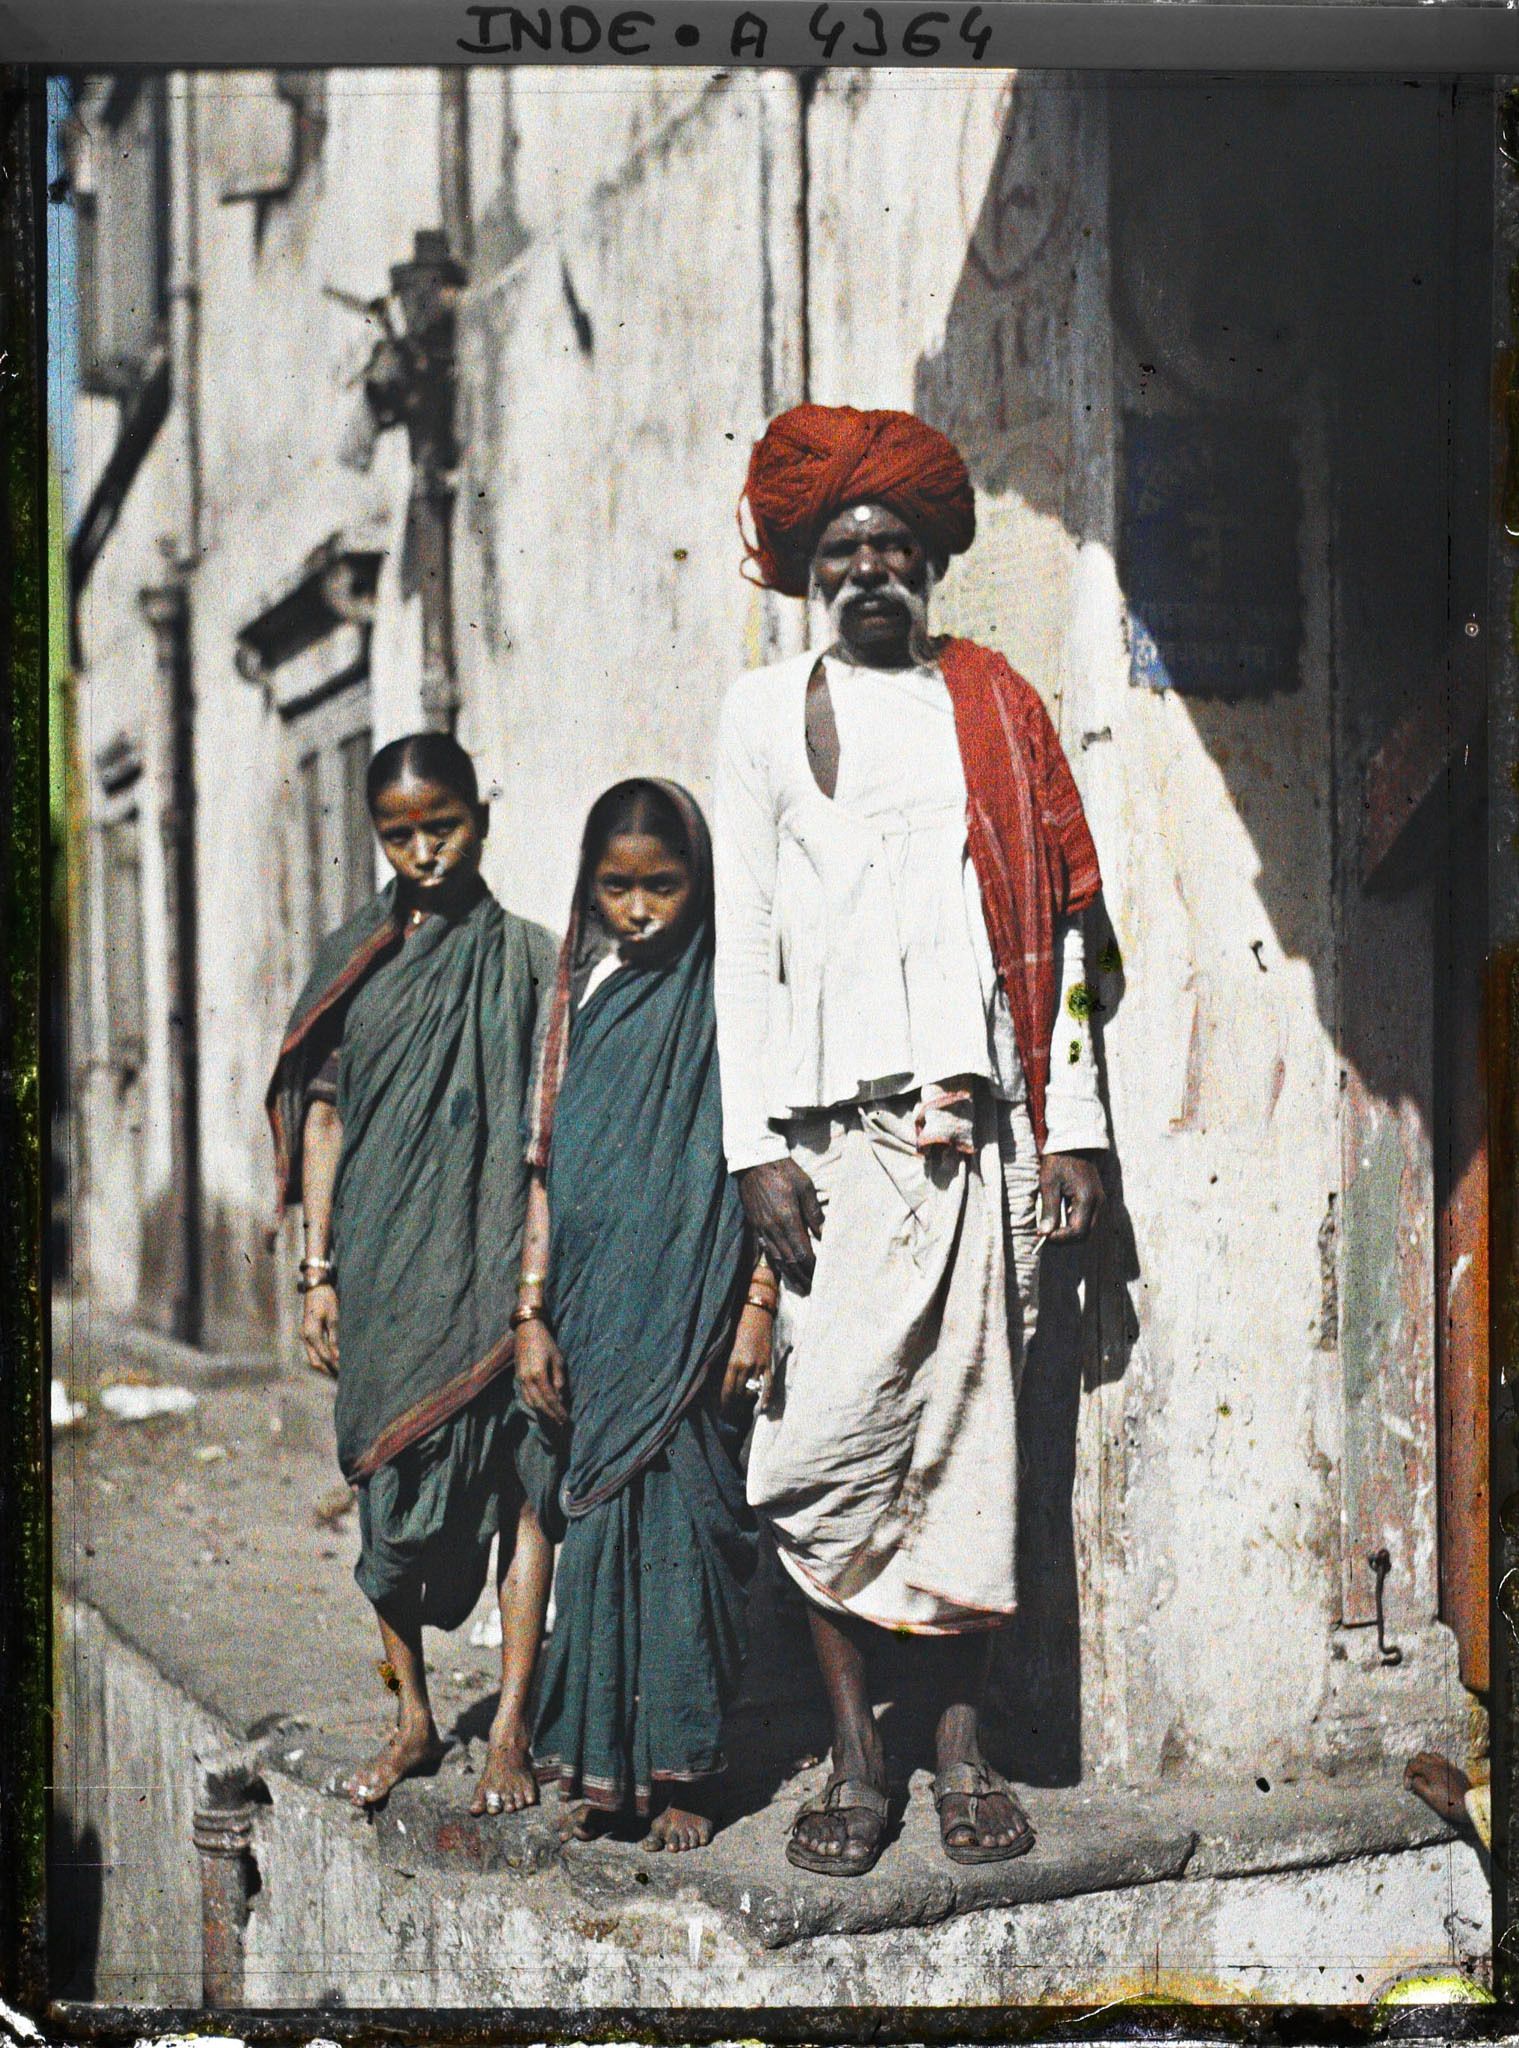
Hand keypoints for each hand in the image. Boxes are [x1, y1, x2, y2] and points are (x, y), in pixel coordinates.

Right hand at [301, 1282, 339, 1376]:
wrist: (316, 1287)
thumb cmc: (326, 1299)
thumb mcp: (334, 1316)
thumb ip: (335, 1337)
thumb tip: (338, 1356)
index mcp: (311, 1333)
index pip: (323, 1356)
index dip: (334, 1365)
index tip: (346, 1372)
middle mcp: (305, 1337)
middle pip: (315, 1362)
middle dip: (328, 1371)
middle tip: (342, 1378)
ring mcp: (305, 1336)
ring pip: (313, 1358)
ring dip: (325, 1366)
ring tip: (339, 1373)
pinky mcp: (308, 1334)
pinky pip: (314, 1351)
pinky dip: (323, 1358)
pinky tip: (334, 1361)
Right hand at [514, 1316, 568, 1427]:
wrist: (527, 1330)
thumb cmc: (546, 1342)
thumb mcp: (557, 1359)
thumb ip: (559, 1379)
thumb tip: (561, 1397)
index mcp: (538, 1375)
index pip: (550, 1400)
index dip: (558, 1411)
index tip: (566, 1420)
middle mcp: (527, 1380)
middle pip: (539, 1405)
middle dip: (551, 1416)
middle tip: (561, 1423)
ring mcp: (520, 1380)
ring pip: (530, 1403)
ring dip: (542, 1412)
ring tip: (553, 1418)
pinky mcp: (518, 1377)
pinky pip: (525, 1396)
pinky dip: (534, 1404)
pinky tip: (541, 1407)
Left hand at [719, 1302, 774, 1417]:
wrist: (756, 1313)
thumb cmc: (738, 1327)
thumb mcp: (728, 1346)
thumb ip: (727, 1363)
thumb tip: (724, 1381)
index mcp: (732, 1362)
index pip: (727, 1388)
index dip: (724, 1401)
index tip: (721, 1411)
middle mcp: (745, 1366)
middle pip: (739, 1392)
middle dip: (734, 1405)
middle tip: (730, 1415)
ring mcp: (758, 1366)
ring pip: (752, 1390)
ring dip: (747, 1402)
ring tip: (742, 1411)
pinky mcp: (768, 1363)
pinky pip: (768, 1384)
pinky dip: (766, 1397)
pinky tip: (764, 1407)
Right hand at [737, 1160, 823, 1291]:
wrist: (754, 1162)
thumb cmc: (784, 1171)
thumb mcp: (805, 1188)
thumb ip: (814, 1213)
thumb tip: (825, 1235)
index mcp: (787, 1219)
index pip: (801, 1253)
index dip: (811, 1267)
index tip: (821, 1276)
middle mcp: (773, 1229)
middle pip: (789, 1261)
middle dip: (802, 1276)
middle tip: (813, 1289)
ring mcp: (762, 1228)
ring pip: (776, 1258)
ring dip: (790, 1274)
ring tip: (800, 1284)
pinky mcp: (755, 1225)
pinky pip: (766, 1250)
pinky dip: (776, 1262)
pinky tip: (783, 1268)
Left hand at [1038, 1152, 1105, 1243]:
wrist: (1074, 1143)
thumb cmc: (1059, 1160)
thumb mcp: (1049, 1183)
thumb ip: (1049, 1210)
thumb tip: (1045, 1233)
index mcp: (1088, 1199)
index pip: (1077, 1232)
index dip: (1060, 1238)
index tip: (1042, 1234)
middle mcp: (1098, 1203)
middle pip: (1085, 1235)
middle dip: (1065, 1238)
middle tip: (1045, 1234)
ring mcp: (1099, 1201)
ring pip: (1087, 1229)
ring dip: (1069, 1232)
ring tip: (1050, 1225)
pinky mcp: (1096, 1199)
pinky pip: (1087, 1219)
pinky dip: (1073, 1223)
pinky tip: (1058, 1215)